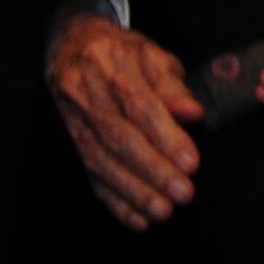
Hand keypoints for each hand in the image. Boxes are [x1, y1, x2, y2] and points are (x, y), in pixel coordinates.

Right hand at [46, 8, 200, 228]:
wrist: (73, 44)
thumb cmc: (123, 51)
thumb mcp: (152, 54)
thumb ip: (172, 85)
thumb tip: (193, 113)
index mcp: (114, 67)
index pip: (141, 107)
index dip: (166, 137)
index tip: (191, 163)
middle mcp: (89, 96)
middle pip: (120, 139)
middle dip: (152, 170)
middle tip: (182, 194)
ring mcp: (75, 121)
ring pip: (102, 162)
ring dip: (133, 192)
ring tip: (162, 212)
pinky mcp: (70, 142)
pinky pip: (89, 174)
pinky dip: (113, 200)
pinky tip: (135, 219)